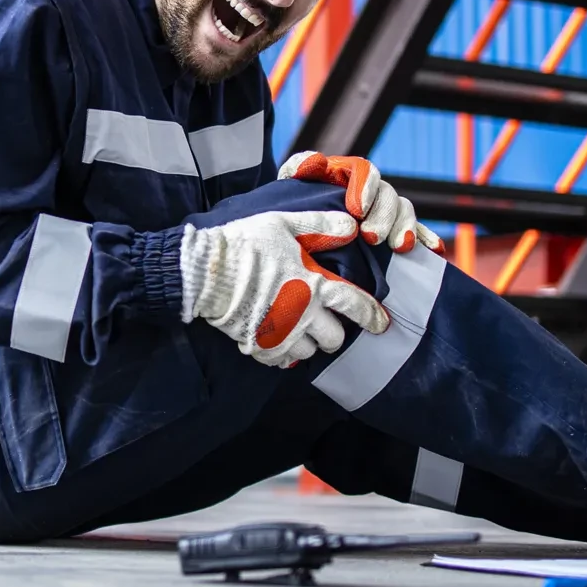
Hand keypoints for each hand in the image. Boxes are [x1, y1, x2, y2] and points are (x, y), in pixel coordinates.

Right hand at [179, 209, 390, 366]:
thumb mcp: (283, 224)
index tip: (380, 323)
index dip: (372, 315)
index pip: (355, 305)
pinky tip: (277, 341)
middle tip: (326, 326)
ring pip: (309, 353)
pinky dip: (283, 354)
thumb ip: (319, 227)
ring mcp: (281, 334)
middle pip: (333, 338)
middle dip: (334, 334)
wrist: (205, 272)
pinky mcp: (259, 347)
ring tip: (298, 332)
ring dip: (308, 344)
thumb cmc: (245, 244)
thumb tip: (351, 226)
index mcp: (314, 285)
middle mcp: (303, 314)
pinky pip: (281, 362)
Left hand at [277, 152, 441, 253]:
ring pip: (404, 212)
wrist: (299, 226)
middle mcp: (371, 189)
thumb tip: (316, 161)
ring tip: (399, 248)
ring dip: (405, 228)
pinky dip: (426, 239)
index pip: (364, 172)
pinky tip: (434, 251)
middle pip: (387, 195)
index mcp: (349, 173)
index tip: (356, 210)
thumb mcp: (291, 184)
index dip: (364, 188)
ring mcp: (385, 211)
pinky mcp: (394, 231)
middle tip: (372, 238)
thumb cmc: (295, 203)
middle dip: (383, 216)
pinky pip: (417, 232)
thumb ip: (300, 168)